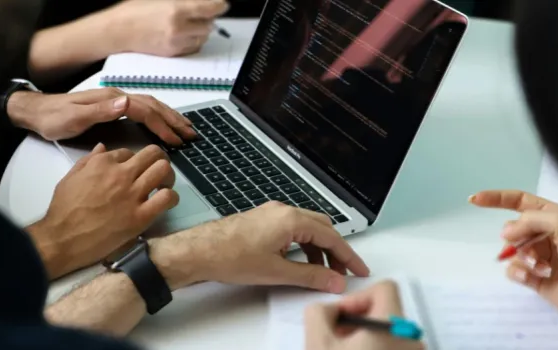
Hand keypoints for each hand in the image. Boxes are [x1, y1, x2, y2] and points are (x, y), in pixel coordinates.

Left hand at [7, 88, 196, 144]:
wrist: (37, 112)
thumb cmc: (54, 118)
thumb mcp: (74, 118)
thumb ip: (100, 112)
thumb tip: (127, 103)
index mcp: (111, 100)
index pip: (144, 110)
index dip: (161, 125)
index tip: (174, 140)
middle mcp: (117, 98)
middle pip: (153, 105)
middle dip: (173, 119)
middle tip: (191, 134)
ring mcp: (116, 102)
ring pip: (150, 106)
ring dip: (169, 117)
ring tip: (185, 129)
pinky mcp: (114, 108)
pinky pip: (143, 111)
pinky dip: (158, 117)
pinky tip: (163, 126)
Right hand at [28, 144, 177, 278]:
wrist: (62, 239)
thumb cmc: (63, 210)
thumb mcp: (70, 178)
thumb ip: (87, 161)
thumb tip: (102, 147)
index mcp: (103, 163)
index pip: (129, 152)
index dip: (133, 162)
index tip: (133, 173)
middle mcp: (120, 174)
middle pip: (153, 154)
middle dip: (158, 160)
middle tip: (157, 173)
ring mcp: (132, 194)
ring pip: (163, 170)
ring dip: (168, 176)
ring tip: (163, 186)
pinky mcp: (140, 216)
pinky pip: (167, 198)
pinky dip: (171, 198)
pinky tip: (166, 203)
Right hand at [106, 0, 229, 56]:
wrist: (117, 31)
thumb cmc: (133, 11)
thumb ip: (184, 0)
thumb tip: (199, 2)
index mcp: (177, 9)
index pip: (211, 8)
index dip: (219, 5)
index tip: (222, 4)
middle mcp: (179, 28)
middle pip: (209, 25)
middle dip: (207, 18)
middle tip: (200, 12)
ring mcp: (176, 43)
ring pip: (202, 38)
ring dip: (200, 30)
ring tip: (188, 23)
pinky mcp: (172, 54)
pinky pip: (192, 48)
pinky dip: (192, 41)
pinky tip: (182, 33)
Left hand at [151, 202, 369, 290]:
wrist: (199, 251)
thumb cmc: (229, 256)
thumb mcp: (276, 271)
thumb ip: (310, 276)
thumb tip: (333, 280)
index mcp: (290, 219)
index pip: (331, 236)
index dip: (348, 255)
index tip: (358, 269)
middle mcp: (282, 211)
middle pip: (322, 228)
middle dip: (335, 250)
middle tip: (342, 271)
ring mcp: (270, 214)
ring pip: (306, 228)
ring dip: (318, 249)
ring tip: (321, 271)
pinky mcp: (261, 220)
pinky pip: (291, 229)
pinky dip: (301, 244)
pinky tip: (298, 261)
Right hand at [304, 281, 423, 349]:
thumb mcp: (318, 342)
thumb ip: (318, 312)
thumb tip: (325, 309)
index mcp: (393, 327)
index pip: (385, 288)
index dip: (358, 296)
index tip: (344, 314)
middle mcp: (411, 339)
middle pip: (385, 310)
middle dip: (357, 319)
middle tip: (338, 336)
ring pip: (387, 329)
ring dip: (363, 335)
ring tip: (344, 349)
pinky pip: (393, 344)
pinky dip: (373, 347)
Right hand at [470, 190, 557, 323]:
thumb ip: (531, 219)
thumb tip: (506, 232)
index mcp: (552, 216)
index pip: (519, 201)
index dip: (496, 198)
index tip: (474, 199)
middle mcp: (543, 234)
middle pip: (512, 228)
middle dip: (516, 238)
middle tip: (531, 248)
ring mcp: (538, 256)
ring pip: (511, 251)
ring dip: (523, 258)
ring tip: (541, 268)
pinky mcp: (533, 276)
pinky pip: (512, 270)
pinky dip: (519, 273)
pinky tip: (532, 278)